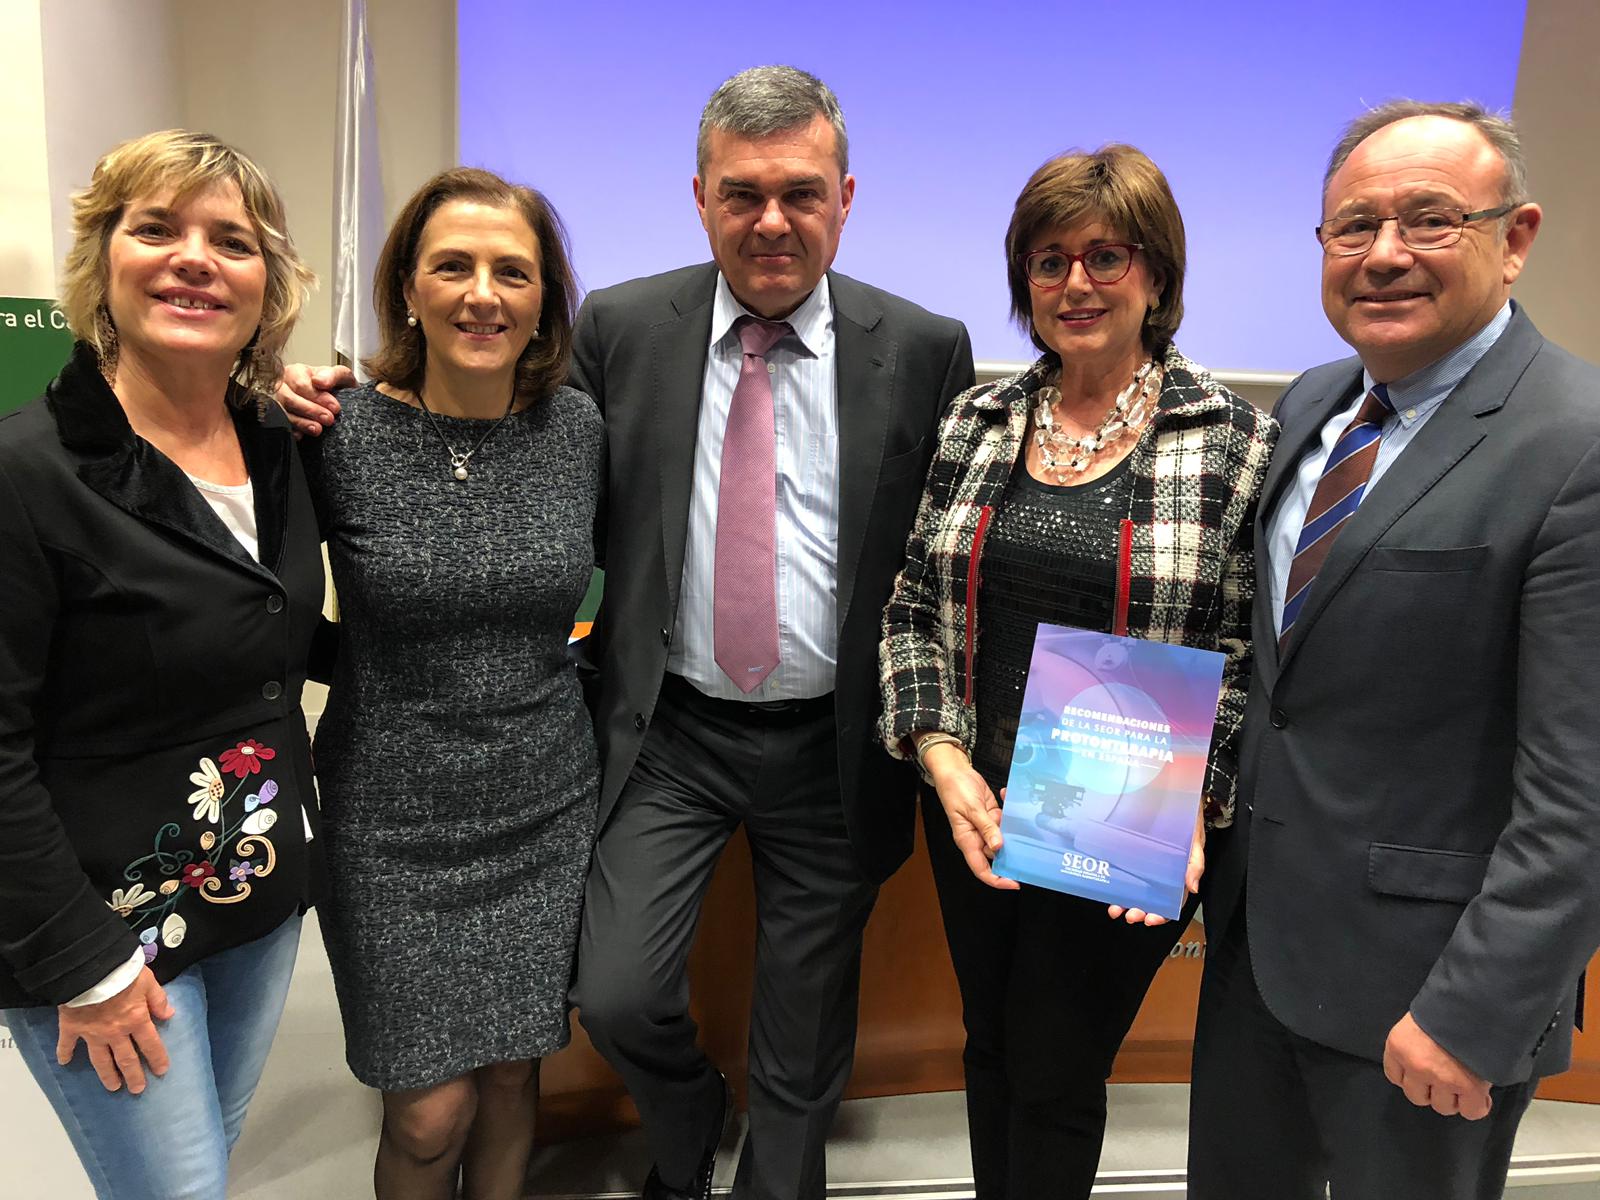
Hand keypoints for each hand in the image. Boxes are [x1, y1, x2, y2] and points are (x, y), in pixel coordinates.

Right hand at [56, 968, 174, 1093]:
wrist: (90, 969)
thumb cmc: (122, 972)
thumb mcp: (148, 981)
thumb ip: (158, 999)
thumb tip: (169, 1014)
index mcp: (136, 1020)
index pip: (151, 1044)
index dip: (157, 1058)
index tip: (161, 1071)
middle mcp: (115, 1032)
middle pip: (126, 1059)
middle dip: (133, 1075)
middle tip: (137, 1090)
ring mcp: (92, 1033)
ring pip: (101, 1060)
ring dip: (107, 1074)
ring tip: (113, 1087)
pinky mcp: (72, 1028)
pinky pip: (67, 1044)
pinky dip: (65, 1053)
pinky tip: (64, 1063)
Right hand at [276, 363, 353, 437]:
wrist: (335, 399)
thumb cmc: (333, 386)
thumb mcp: (340, 376)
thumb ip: (332, 375)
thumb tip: (319, 381)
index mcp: (295, 372)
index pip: (300, 384)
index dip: (317, 397)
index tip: (334, 407)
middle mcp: (283, 386)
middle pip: (288, 398)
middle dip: (310, 410)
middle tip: (328, 419)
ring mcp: (279, 403)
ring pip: (283, 413)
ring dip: (301, 423)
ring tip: (318, 429)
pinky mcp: (280, 418)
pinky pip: (281, 425)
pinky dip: (292, 431)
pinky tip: (302, 435)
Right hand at [924, 745, 1017, 890]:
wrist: (954, 770)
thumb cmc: (955, 790)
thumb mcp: (972, 809)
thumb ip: (986, 828)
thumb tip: (998, 847)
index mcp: (967, 840)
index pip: (981, 869)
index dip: (997, 880)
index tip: (1014, 882)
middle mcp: (976, 836)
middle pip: (996, 854)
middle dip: (1012, 850)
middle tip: (1026, 844)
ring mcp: (984, 826)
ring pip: (1004, 836)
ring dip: (1011, 827)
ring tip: (1013, 814)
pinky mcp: (991, 816)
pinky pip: (1004, 820)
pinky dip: (1008, 810)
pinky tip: (1005, 796)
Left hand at [1107, 808, 1204, 925]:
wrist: (1175, 791)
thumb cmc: (1189, 817)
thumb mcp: (1196, 839)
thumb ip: (1195, 863)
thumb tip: (1192, 887)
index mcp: (1180, 872)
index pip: (1173, 900)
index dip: (1163, 913)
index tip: (1151, 919)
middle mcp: (1163, 870)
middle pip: (1152, 898)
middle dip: (1141, 910)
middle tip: (1129, 915)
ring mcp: (1148, 861)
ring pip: (1138, 888)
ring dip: (1127, 901)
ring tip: (1116, 909)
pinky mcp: (1134, 850)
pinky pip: (1126, 868)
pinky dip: (1119, 881)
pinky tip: (1110, 888)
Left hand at [1383, 1012, 1492, 1119]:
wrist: (1476, 1002)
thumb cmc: (1445, 1006)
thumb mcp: (1420, 1020)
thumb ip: (1416, 1043)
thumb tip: (1426, 1060)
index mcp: (1398, 1046)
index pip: (1395, 1076)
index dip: (1411, 1077)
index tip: (1423, 1073)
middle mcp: (1416, 1066)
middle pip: (1417, 1097)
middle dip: (1431, 1091)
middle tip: (1446, 1078)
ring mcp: (1442, 1079)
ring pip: (1443, 1107)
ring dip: (1453, 1099)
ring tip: (1464, 1084)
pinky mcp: (1470, 1088)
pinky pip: (1470, 1111)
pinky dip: (1476, 1106)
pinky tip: (1480, 1095)